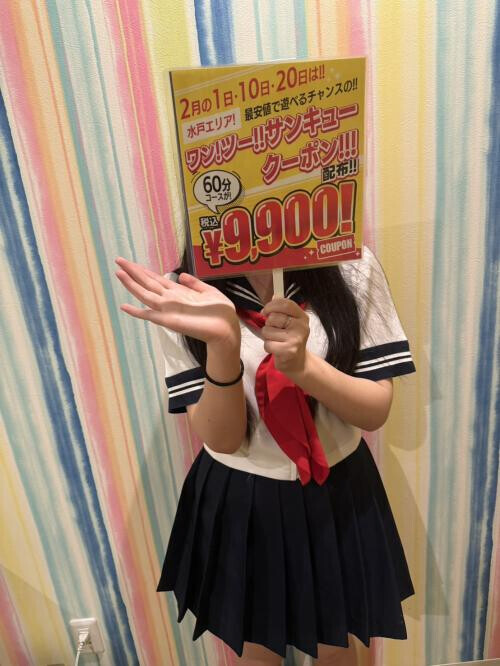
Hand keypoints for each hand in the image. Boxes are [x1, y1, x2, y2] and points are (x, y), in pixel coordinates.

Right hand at [115, 257, 239, 345]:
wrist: (226, 329)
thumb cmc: (221, 312)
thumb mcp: (209, 292)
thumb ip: (194, 284)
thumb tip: (181, 275)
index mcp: (179, 292)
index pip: (157, 279)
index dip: (145, 271)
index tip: (132, 263)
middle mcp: (170, 300)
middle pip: (148, 282)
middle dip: (133, 271)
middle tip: (118, 260)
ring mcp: (168, 309)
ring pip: (145, 294)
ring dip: (132, 284)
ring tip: (118, 272)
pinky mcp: (169, 320)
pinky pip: (150, 315)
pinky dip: (136, 312)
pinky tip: (124, 306)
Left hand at [260, 298, 309, 373]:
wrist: (298, 362)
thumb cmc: (290, 339)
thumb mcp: (290, 322)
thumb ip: (282, 310)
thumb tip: (275, 295)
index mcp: (302, 317)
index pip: (285, 304)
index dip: (271, 305)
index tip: (265, 311)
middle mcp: (301, 327)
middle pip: (273, 318)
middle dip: (268, 324)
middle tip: (275, 331)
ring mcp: (295, 339)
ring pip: (267, 331)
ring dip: (267, 337)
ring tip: (276, 341)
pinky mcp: (288, 351)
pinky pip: (267, 344)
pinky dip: (268, 347)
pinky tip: (276, 349)